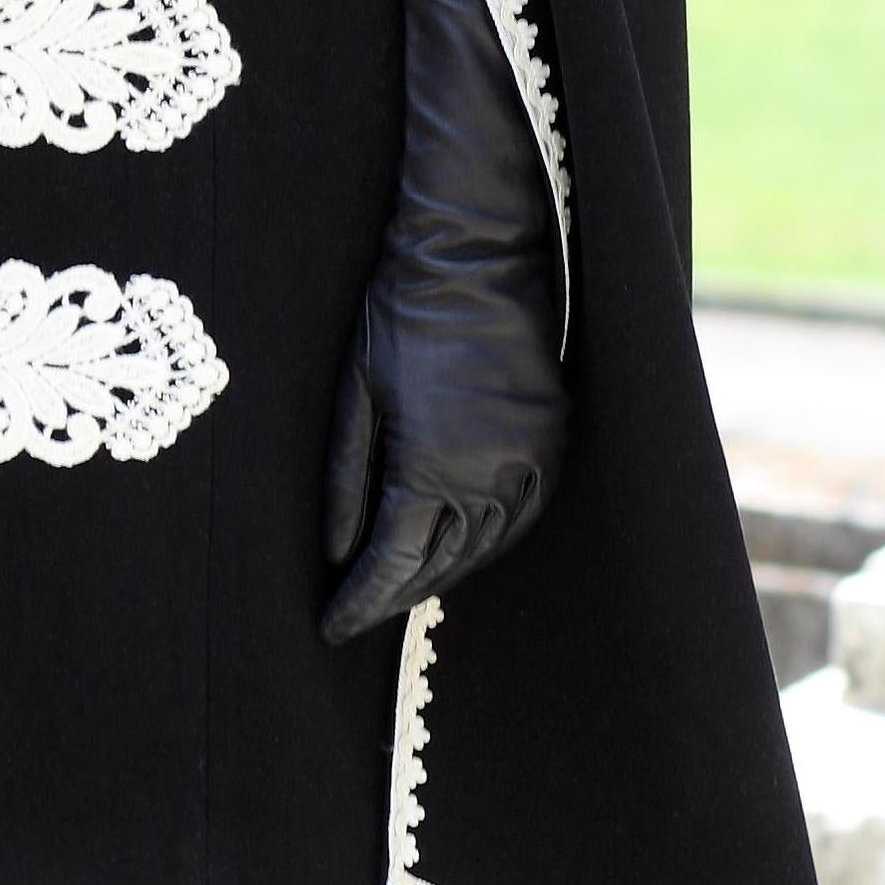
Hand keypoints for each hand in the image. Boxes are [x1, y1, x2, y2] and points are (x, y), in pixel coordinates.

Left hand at [316, 267, 564, 645]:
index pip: (393, 564)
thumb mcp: (354, 395)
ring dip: (441, 577)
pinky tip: (459, 550)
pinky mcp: (553, 444)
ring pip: (485, 551)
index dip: (361, 602)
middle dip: (395, 596)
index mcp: (432, 467)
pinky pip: (521, 520)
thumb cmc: (402, 316)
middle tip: (358, 612)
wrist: (479, 256)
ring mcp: (530, 463)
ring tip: (401, 588)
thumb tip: (337, 552)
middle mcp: (490, 477)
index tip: (332, 627)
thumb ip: (345, 480)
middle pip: (440, 566)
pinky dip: (486, 546)